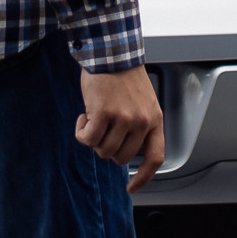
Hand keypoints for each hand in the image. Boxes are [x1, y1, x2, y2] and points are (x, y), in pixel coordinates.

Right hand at [77, 66, 165, 192]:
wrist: (110, 51)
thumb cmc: (122, 75)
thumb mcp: (141, 101)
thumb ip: (138, 125)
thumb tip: (122, 151)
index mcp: (154, 119)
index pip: (155, 157)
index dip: (143, 177)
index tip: (130, 187)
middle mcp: (142, 121)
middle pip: (121, 157)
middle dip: (107, 147)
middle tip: (101, 129)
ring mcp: (124, 118)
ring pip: (102, 149)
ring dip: (93, 137)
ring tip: (93, 116)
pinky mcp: (104, 114)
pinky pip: (87, 139)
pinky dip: (80, 130)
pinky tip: (83, 115)